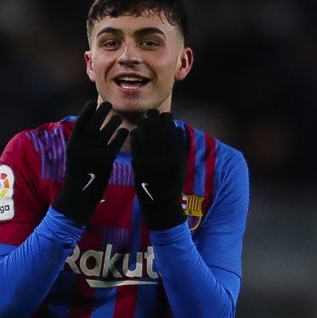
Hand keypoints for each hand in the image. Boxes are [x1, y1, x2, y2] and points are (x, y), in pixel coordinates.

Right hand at [52, 101, 128, 224]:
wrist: (78, 196)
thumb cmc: (78, 175)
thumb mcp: (75, 157)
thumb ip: (81, 143)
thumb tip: (89, 127)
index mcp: (72, 144)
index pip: (80, 121)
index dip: (87, 110)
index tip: (93, 102)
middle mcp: (82, 146)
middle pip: (94, 122)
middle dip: (102, 111)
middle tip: (109, 104)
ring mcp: (94, 153)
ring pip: (107, 131)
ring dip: (114, 122)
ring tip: (118, 118)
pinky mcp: (105, 161)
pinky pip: (116, 143)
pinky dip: (121, 136)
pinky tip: (125, 132)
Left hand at [131, 109, 186, 230]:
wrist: (160, 203)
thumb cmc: (172, 182)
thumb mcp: (181, 164)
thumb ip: (180, 144)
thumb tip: (176, 125)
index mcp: (176, 154)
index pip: (170, 126)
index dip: (165, 117)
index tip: (162, 116)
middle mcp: (163, 155)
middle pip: (155, 125)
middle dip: (152, 116)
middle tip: (150, 114)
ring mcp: (149, 160)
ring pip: (143, 132)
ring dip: (142, 124)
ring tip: (143, 124)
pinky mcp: (137, 164)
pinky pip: (134, 143)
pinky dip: (135, 135)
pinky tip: (136, 135)